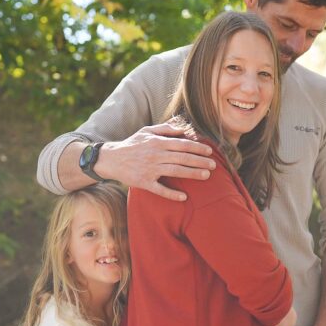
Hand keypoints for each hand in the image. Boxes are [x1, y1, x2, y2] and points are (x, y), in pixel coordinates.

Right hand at [97, 123, 215, 200]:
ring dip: (192, 174)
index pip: (182, 144)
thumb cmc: (132, 144)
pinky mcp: (144, 182)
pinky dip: (172, 194)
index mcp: (157, 142)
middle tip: (214, 165)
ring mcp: (150, 169)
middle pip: (182, 158)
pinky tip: (184, 197)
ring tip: (206, 175)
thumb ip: (165, 129)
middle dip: (200, 161)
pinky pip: (160, 189)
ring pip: (175, 172)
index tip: (209, 151)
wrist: (112, 159)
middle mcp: (156, 155)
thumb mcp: (147, 131)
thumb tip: (183, 128)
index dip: (197, 147)